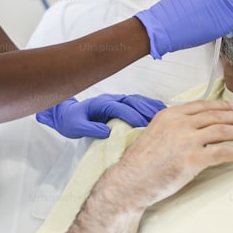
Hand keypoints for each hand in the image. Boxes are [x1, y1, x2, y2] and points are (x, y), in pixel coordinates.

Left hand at [35, 94, 166, 138]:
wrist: (66, 115)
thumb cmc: (71, 121)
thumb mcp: (76, 127)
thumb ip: (91, 128)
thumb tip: (108, 132)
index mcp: (102, 104)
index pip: (121, 109)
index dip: (132, 116)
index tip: (142, 126)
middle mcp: (112, 100)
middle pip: (133, 102)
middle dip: (146, 111)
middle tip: (160, 121)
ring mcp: (117, 101)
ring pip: (138, 101)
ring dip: (151, 107)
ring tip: (165, 115)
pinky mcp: (121, 105)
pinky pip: (138, 103)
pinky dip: (149, 106)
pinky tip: (159, 111)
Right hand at [106, 100, 232, 209]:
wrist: (131, 181)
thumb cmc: (140, 162)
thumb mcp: (154, 133)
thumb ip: (173, 126)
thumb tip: (192, 127)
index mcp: (170, 115)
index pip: (202, 106)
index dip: (221, 106)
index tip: (232, 107)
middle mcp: (180, 124)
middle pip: (215, 116)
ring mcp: (188, 141)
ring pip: (222, 131)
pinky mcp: (194, 159)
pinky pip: (222, 152)